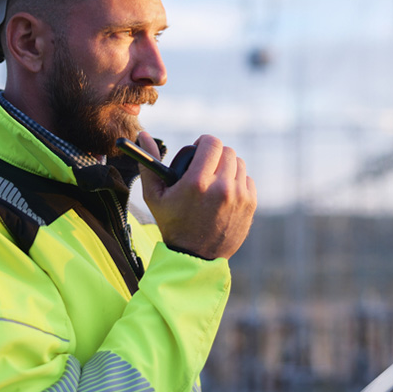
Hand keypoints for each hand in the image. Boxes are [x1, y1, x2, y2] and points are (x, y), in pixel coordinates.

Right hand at [137, 132, 255, 259]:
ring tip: (215, 180)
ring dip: (227, 167)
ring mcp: (239, 196)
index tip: (198, 150)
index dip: (204, 142)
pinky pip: (247, 180)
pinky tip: (225, 193)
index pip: (211, 142)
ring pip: (239, 163)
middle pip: (227, 151)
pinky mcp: (250, 205)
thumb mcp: (154, 196)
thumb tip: (142, 135)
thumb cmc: (172, 224)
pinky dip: (237, 182)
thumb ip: (149, 164)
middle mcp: (222, 187)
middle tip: (205, 166)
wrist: (195, 257)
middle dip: (215, 155)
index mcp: (198, 182)